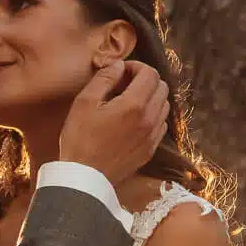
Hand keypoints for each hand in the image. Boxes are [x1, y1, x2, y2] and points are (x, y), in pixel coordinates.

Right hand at [57, 59, 169, 184]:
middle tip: (123, 85)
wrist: (85, 179)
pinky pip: (161, 124)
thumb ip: (104, 79)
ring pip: (164, 105)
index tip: (120, 72)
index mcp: (135, 105)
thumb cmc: (80, 140)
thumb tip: (119, 65)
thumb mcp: (84, 103)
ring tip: (128, 102)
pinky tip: (133, 120)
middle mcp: (150, 119)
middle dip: (145, 80)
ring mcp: (153, 136)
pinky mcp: (151, 150)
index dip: (136, 67)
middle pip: (162, 87)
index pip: (150, 74)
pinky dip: (152, 115)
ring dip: (150, 97)